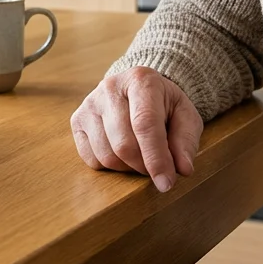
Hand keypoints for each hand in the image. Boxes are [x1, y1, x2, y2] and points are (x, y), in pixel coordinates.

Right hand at [70, 67, 203, 191]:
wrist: (139, 90)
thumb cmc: (164, 105)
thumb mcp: (185, 116)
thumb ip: (185, 141)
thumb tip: (183, 169)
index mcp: (141, 80)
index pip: (145, 124)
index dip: (156, 158)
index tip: (166, 183)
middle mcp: (110, 88)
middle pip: (123, 144)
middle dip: (143, 166)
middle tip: (157, 168)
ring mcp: (90, 104)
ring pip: (106, 155)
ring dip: (128, 168)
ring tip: (141, 157)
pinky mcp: (77, 120)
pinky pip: (91, 159)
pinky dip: (110, 167)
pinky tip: (122, 154)